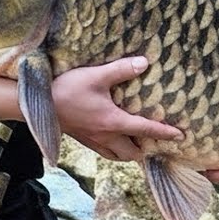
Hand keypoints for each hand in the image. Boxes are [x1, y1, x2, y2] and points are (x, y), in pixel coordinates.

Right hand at [52, 56, 183, 161]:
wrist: (38, 105)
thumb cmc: (68, 90)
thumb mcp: (96, 76)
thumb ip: (121, 69)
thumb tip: (144, 63)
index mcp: (113, 122)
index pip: (145, 130)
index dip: (164, 133)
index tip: (180, 136)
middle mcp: (106, 137)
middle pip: (132, 153)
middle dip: (146, 150)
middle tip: (156, 141)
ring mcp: (93, 141)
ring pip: (118, 156)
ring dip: (130, 152)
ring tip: (137, 143)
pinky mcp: (83, 140)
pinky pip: (105, 152)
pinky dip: (115, 150)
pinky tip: (113, 138)